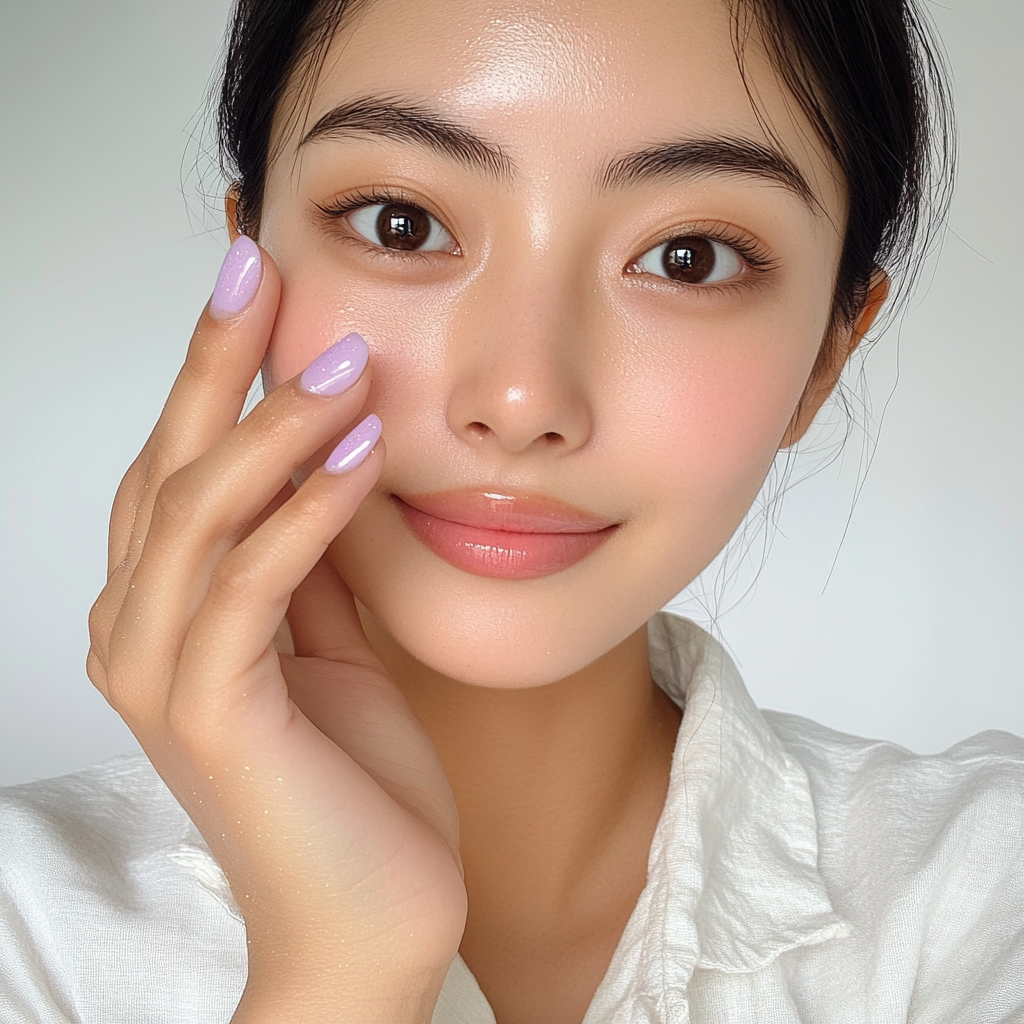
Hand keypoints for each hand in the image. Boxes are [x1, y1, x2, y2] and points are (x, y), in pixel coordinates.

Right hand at [86, 238, 466, 1022]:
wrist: (371, 917)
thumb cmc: (355, 780)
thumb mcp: (335, 641)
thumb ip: (311, 557)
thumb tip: (325, 460)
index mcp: (172, 611)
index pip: (185, 462)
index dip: (215, 368)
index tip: (257, 280)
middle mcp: (143, 633)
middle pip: (171, 466)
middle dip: (215, 361)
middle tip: (260, 267)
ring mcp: (164, 675)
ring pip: (200, 516)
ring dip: (272, 428)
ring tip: (341, 360)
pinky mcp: (210, 716)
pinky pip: (253, 587)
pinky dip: (304, 514)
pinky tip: (358, 457)